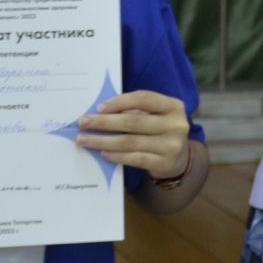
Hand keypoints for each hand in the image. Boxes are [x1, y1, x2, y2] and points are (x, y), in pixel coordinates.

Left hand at [76, 89, 192, 179]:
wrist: (178, 160)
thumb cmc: (159, 131)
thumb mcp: (155, 116)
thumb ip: (135, 112)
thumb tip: (99, 112)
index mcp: (174, 106)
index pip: (144, 98)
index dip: (120, 102)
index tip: (99, 107)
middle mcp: (176, 125)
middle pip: (133, 121)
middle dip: (104, 122)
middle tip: (83, 123)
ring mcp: (171, 145)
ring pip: (131, 142)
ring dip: (104, 140)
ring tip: (84, 140)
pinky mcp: (164, 163)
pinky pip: (135, 158)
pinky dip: (117, 155)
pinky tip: (103, 153)